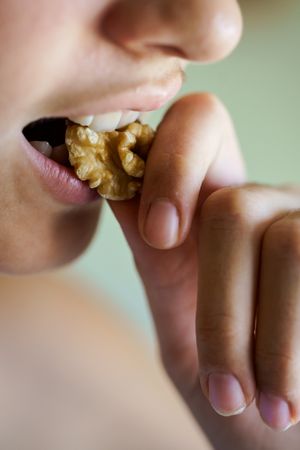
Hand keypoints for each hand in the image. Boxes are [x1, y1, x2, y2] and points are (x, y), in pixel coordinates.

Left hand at [110, 93, 299, 449]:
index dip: (172, 161)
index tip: (161, 233)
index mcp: (218, 216)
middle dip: (221, 305)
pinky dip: (295, 344)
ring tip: (264, 405)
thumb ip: (158, 264)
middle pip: (234, 207)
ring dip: (266, 339)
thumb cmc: (237, 395)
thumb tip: (114, 186)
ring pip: (286, 242)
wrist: (288, 443)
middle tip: (222, 388)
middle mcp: (273, 208)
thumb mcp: (185, 333)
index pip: (198, 126)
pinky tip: (296, 393)